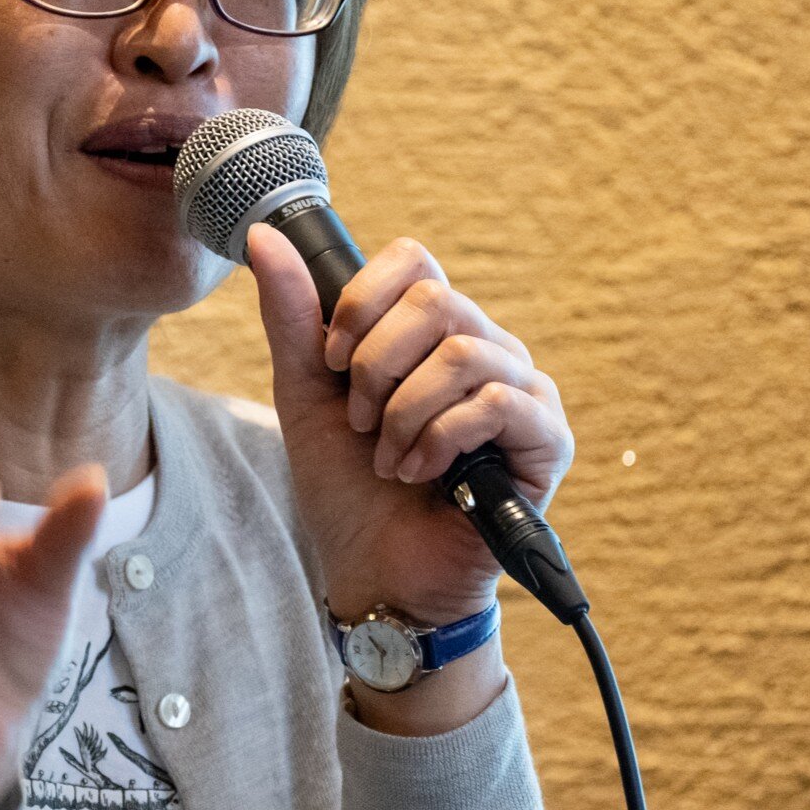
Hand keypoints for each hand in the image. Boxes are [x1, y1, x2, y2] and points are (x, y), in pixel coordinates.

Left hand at [251, 225, 572, 722]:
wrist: (374, 573)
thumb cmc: (347, 487)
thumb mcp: (306, 396)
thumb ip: (294, 318)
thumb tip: (264, 237)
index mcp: (431, 332)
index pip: (415, 262)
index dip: (363, 301)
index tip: (332, 360)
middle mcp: (485, 349)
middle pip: (437, 302)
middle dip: (377, 367)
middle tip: (360, 422)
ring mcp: (521, 392)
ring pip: (463, 354)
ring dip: (404, 414)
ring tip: (388, 458)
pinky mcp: (545, 441)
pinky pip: (497, 403)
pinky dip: (440, 439)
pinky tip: (419, 472)